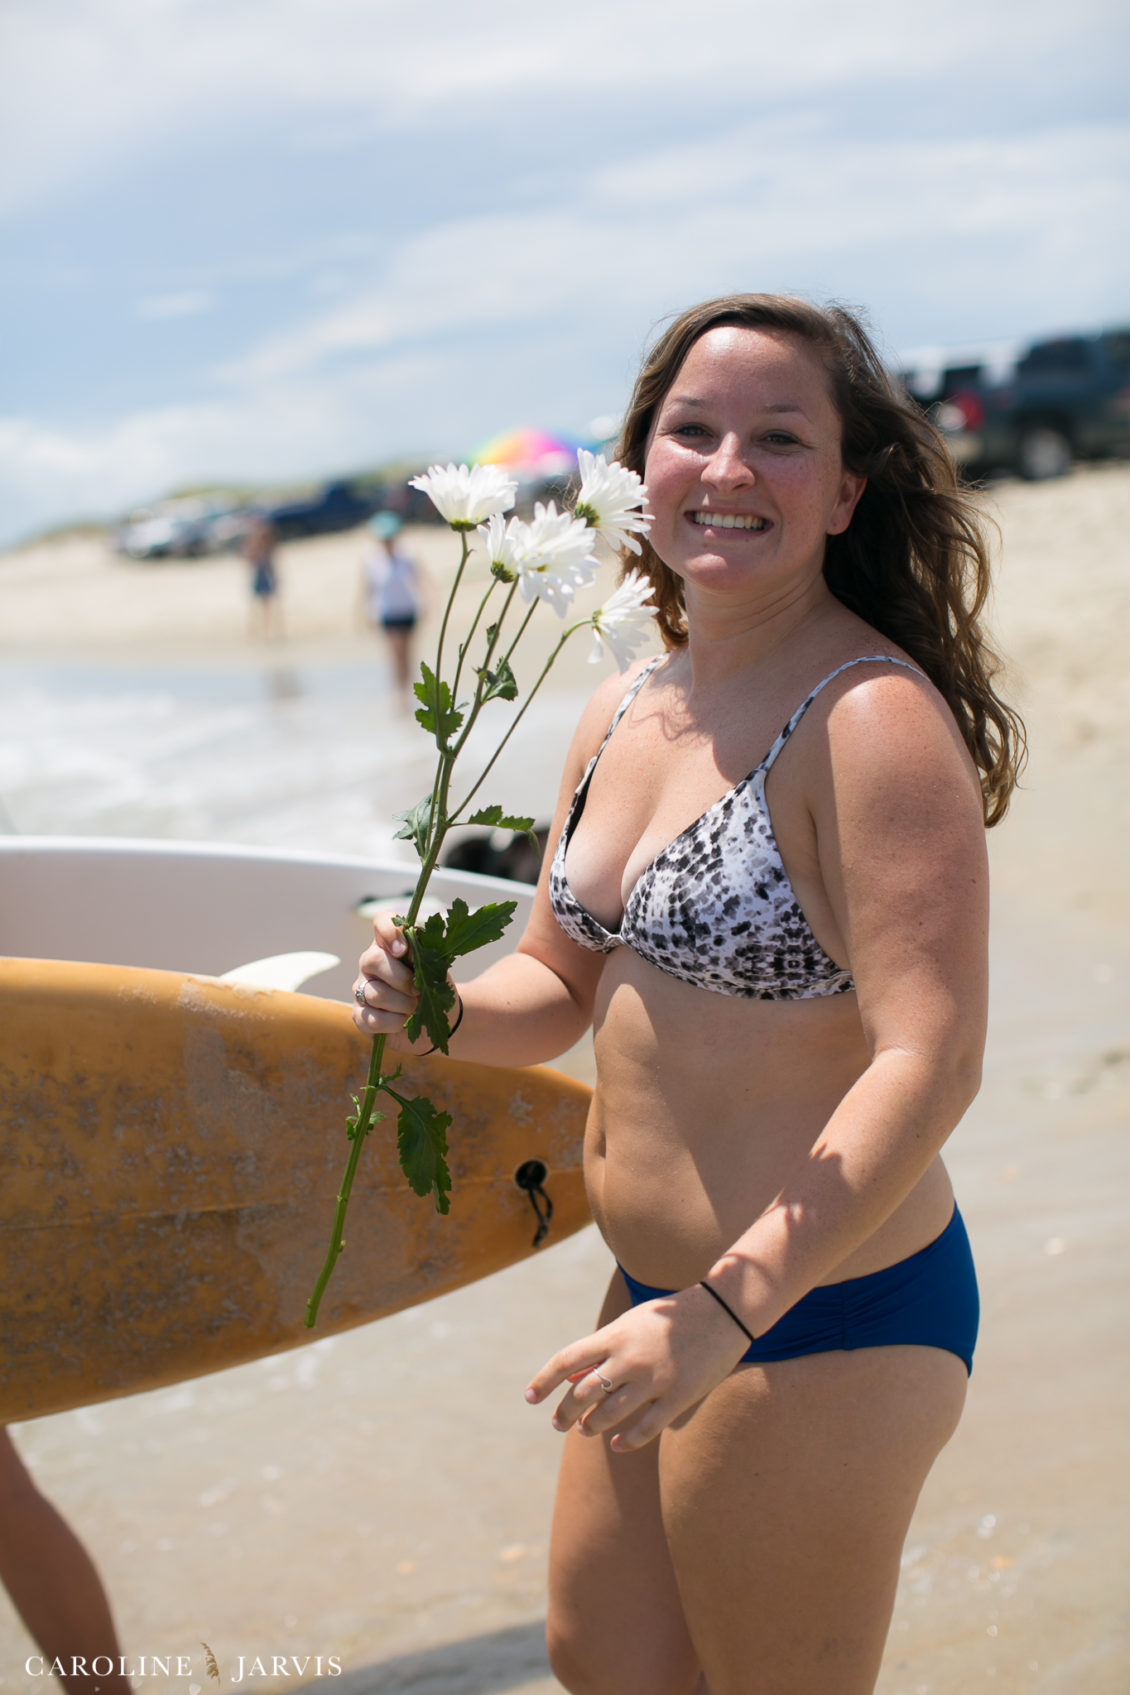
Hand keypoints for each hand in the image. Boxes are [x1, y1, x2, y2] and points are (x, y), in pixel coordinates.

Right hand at [352, 911, 427, 1050]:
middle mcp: (370, 963)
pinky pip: (372, 1019)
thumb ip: (426, 953)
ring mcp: (361, 989)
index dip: (389, 930)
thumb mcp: (436, 968)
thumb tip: (412, 951)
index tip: (403, 949)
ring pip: (375, 993)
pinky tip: (403, 1022)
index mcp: (390, 944)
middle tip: (418, 989)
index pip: (382, 921)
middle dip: (402, 978)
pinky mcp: (360, 1016)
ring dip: (403, 1004)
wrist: (437, 1019)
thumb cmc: (433, 987)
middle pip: (373, 960)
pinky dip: (393, 1023)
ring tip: (415, 1008)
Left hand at [524, 1283, 750, 1451]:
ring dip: (591, 1427)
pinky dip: (627, 1440)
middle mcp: (629, 1357)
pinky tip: (617, 1444)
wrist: (722, 1311)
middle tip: (558, 1423)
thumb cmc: (670, 1317)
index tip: (530, 1398)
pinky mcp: (678, 1396)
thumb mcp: (631, 1323)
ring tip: (584, 1430)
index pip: (566, 1360)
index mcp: (614, 1335)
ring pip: (609, 1414)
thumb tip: (571, 1376)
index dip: (543, 1381)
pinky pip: (645, 1428)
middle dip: (565, 1412)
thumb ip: (602, 1350)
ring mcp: (654, 1379)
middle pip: (583, 1393)